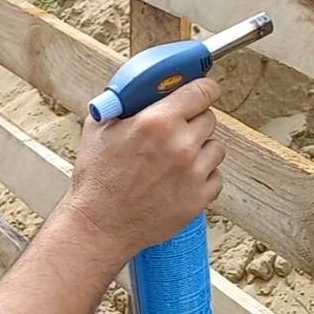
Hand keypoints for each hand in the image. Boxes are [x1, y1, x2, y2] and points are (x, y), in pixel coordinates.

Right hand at [61, 78, 224, 255]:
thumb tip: (142, 88)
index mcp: (158, 122)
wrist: (100, 225)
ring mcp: (193, 173)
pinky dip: (203, 177)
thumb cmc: (98, 179)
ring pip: (216, 147)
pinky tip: (180, 180)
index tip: (204, 91)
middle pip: (210, 118)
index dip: (204, 89)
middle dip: (194, 121)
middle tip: (177, 131)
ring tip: (176, 159)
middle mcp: (181, 145)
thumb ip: (125, 102)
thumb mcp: (100, 127)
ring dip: (201, 149)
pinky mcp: (199, 198)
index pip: (202, 91)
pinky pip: (216, 176)